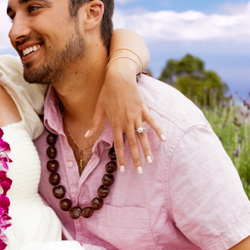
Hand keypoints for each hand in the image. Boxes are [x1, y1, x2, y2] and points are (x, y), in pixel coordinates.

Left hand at [86, 60, 161, 174]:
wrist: (119, 77)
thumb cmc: (107, 92)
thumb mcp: (98, 108)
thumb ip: (94, 124)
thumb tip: (85, 136)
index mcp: (115, 123)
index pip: (119, 145)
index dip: (121, 158)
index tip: (122, 169)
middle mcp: (126, 122)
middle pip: (132, 144)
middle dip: (136, 159)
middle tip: (140, 172)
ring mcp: (136, 116)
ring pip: (142, 136)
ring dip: (147, 149)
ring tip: (151, 161)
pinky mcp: (144, 109)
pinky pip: (152, 122)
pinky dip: (158, 130)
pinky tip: (164, 139)